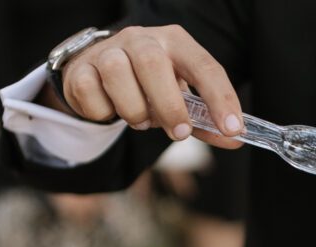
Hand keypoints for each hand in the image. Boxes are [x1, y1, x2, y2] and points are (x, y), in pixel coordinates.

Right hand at [58, 25, 243, 148]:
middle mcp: (141, 38)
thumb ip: (205, 121)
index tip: (233, 128)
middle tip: (179, 133)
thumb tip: (235, 138)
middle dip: (169, 105)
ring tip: (140, 119)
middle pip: (154, 64)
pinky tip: (111, 109)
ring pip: (118, 75)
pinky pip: (91, 93)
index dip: (220, 98)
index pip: (204, 65)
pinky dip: (104, 113)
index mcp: (175, 41)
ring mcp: (108, 50)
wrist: (99, 73)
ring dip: (134, 110)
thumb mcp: (180, 99)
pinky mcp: (80, 68)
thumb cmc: (149, 87)